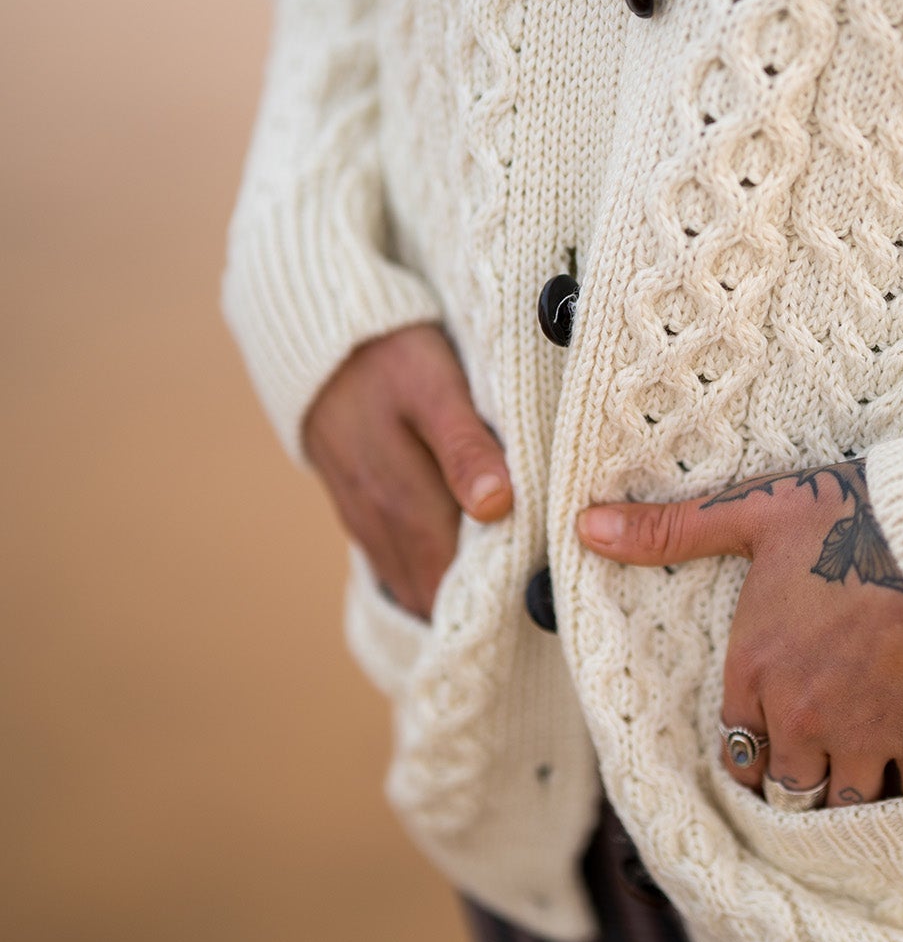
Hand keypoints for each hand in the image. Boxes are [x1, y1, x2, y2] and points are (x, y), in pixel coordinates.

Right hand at [304, 324, 511, 619]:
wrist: (320, 338)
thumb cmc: (390, 355)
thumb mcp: (434, 386)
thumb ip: (465, 446)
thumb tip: (496, 507)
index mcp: (404, 497)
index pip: (455, 576)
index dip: (498, 596)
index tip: (543, 599)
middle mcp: (378, 521)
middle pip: (435, 588)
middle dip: (482, 602)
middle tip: (536, 602)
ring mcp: (363, 520)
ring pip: (412, 581)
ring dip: (453, 593)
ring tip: (506, 594)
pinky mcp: (356, 511)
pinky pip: (394, 563)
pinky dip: (428, 574)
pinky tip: (460, 569)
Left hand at [577, 462, 902, 804]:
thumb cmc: (852, 514)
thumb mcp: (754, 512)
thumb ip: (671, 530)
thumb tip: (586, 527)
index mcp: (755, 669)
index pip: (736, 749)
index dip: (751, 753)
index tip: (767, 748)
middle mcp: (803, 715)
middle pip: (790, 790)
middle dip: (798, 784)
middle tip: (814, 770)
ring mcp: (867, 735)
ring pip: (846, 805)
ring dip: (849, 798)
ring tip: (861, 782)